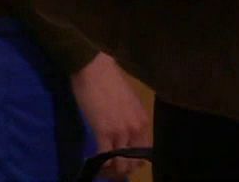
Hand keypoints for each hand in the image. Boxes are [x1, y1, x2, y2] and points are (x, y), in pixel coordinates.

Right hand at [71, 53, 151, 178]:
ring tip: (103, 168)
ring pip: (120, 164)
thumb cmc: (109, 78)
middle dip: (123, 169)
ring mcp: (121, 131)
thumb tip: (124, 131)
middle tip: (111, 169)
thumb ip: (130, 118)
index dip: (134, 162)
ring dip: (112, 170)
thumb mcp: (128, 100)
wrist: (93, 67)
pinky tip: (96, 163)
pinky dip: (101, 164)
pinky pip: (105, 157)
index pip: (145, 153)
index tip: (123, 163)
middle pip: (134, 162)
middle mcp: (136, 128)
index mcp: (143, 120)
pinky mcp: (103, 132)